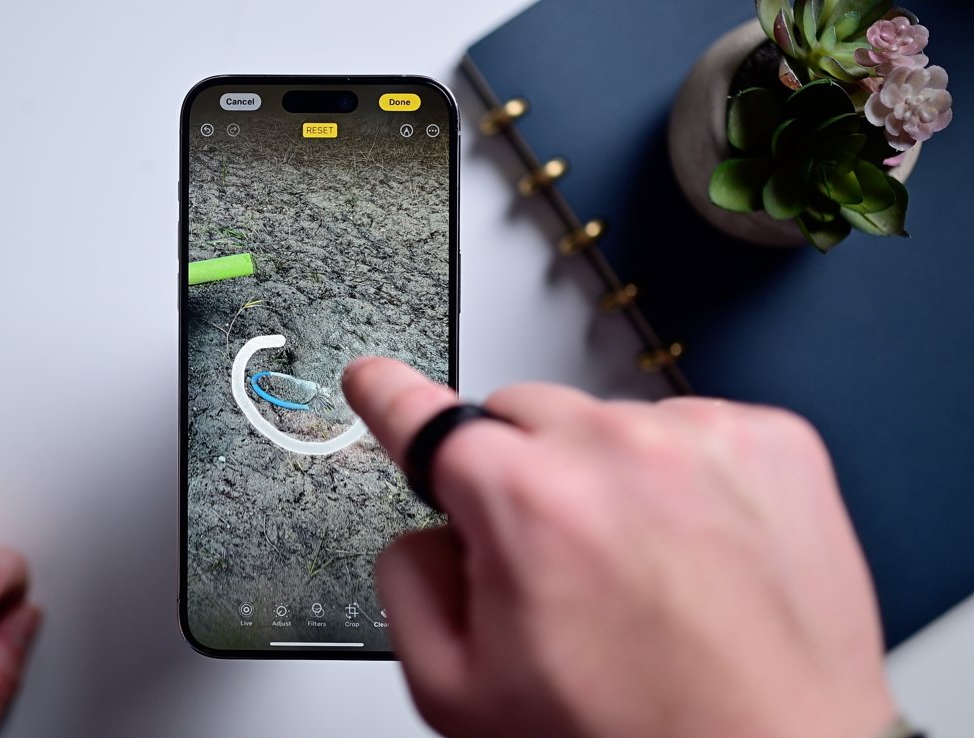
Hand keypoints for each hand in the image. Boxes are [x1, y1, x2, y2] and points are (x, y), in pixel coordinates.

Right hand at [343, 358, 894, 737]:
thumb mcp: (460, 694)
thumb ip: (407, 588)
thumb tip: (423, 532)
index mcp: (525, 503)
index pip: (426, 418)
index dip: (390, 398)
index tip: (376, 380)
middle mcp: (614, 450)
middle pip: (519, 417)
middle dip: (517, 473)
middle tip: (554, 560)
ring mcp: (701, 438)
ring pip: (607, 423)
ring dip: (604, 475)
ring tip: (642, 569)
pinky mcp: (773, 442)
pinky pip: (688, 428)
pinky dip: (680, 475)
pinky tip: (694, 550)